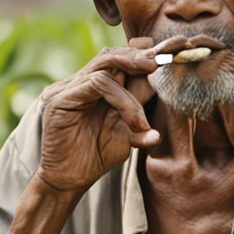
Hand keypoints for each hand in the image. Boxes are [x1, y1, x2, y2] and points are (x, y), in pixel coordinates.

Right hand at [36, 35, 193, 193]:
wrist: (69, 181)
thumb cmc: (97, 156)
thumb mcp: (128, 130)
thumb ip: (140, 109)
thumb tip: (169, 94)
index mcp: (98, 86)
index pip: (122, 58)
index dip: (145, 52)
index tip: (172, 52)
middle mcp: (83, 81)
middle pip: (113, 53)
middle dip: (141, 55)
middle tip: (163, 62)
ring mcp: (69, 87)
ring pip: (107, 64)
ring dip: (134, 80)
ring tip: (149, 107)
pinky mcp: (60, 99)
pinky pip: (96, 83)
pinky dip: (121, 100)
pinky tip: (135, 123)